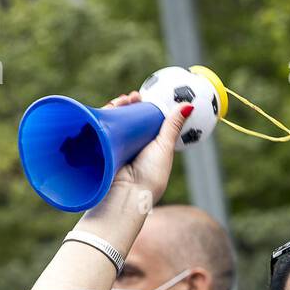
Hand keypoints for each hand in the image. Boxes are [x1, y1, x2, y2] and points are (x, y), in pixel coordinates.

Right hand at [96, 91, 191, 208]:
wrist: (125, 193)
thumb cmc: (149, 175)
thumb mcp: (164, 146)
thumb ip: (173, 126)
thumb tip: (190, 105)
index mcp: (148, 149)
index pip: (145, 125)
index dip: (145, 110)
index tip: (146, 98)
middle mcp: (131, 148)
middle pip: (128, 121)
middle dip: (129, 106)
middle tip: (134, 97)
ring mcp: (114, 149)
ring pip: (114, 123)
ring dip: (117, 108)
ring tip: (124, 100)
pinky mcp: (100, 149)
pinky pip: (100, 128)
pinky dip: (104, 116)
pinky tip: (110, 107)